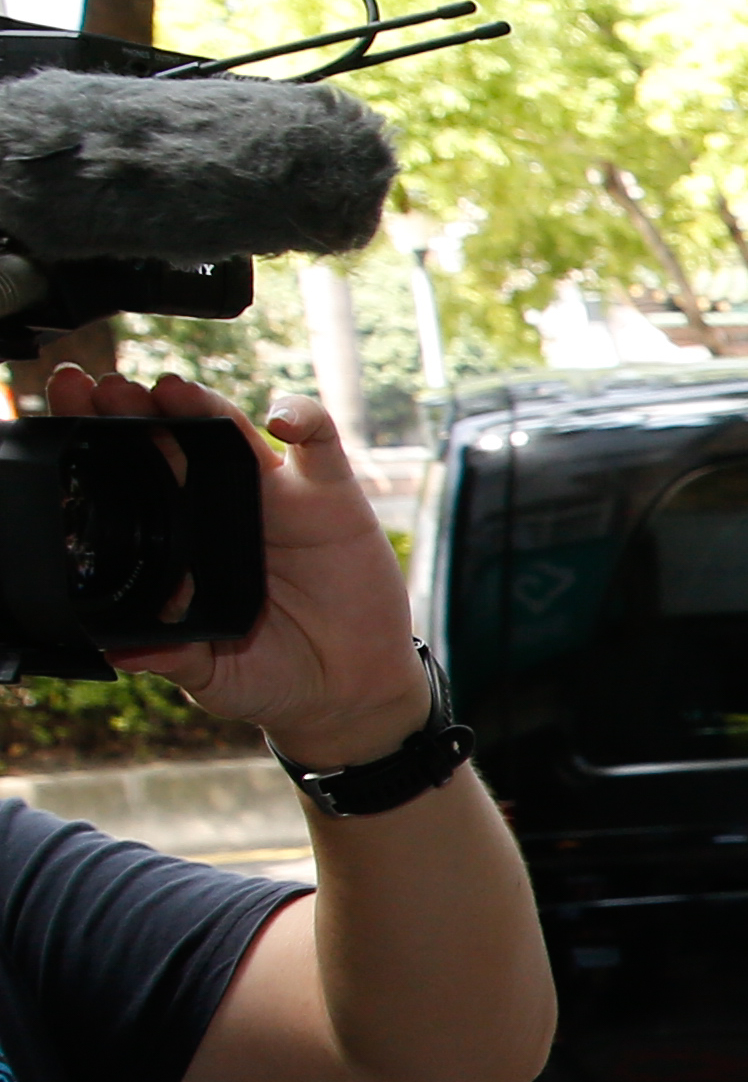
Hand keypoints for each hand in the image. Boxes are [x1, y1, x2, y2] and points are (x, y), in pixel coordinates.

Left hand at [23, 365, 423, 763]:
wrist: (349, 692)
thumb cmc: (273, 677)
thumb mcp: (213, 676)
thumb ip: (170, 658)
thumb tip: (117, 649)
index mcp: (179, 540)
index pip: (128, 476)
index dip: (95, 439)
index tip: (65, 412)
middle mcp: (219, 507)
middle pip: (170, 439)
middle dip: (133, 407)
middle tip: (103, 389)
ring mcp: (274, 496)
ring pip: (232, 431)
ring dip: (201, 404)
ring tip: (170, 390)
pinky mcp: (331, 496)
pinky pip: (320, 444)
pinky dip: (304, 419)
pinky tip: (281, 420)